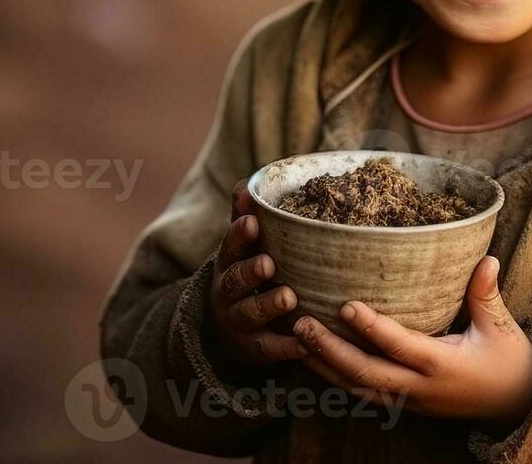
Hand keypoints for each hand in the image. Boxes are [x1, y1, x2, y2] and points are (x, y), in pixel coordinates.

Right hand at [205, 178, 306, 366]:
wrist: (226, 331)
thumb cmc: (244, 277)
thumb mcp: (240, 249)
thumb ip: (242, 218)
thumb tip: (244, 183)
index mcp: (228, 264)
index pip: (229, 247)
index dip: (239, 235)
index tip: (252, 221)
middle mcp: (228, 293)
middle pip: (234, 281)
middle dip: (250, 271)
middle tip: (269, 263)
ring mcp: (239, 322)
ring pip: (250, 314)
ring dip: (268, 305)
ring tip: (289, 298)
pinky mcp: (255, 348)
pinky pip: (270, 349)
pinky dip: (287, 347)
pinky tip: (305, 343)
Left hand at [293, 255, 531, 425]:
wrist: (518, 406)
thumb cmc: (510, 362)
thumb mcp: (502, 327)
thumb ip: (486, 294)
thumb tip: (486, 257)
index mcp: (444, 366)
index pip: (401, 346)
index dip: (373, 328)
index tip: (345, 305)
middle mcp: (421, 389)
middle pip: (367, 374)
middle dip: (330, 351)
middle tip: (300, 325)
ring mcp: (410, 401)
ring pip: (358, 388)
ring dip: (325, 366)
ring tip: (294, 340)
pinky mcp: (405, 403)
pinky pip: (365, 393)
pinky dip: (337, 377)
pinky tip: (314, 359)